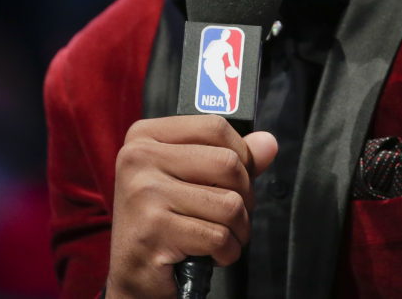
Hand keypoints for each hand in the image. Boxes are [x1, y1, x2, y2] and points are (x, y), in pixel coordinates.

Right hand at [105, 115, 276, 298]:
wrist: (134, 274)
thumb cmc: (165, 219)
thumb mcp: (191, 176)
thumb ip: (230, 155)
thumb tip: (268, 142)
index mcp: (146, 136)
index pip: (214, 126)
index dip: (242, 151)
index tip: (241, 173)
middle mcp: (139, 158)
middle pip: (228, 163)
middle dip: (245, 194)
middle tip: (235, 211)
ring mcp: (144, 194)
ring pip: (229, 203)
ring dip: (239, 227)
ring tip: (226, 234)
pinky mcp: (153, 231)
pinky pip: (218, 236)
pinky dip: (227, 250)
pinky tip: (214, 254)